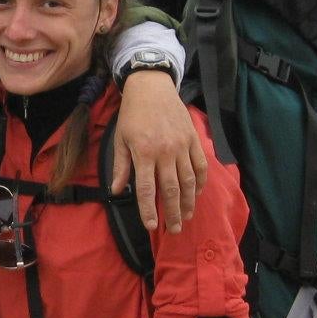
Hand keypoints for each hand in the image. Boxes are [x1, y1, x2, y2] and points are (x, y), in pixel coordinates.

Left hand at [112, 70, 208, 232]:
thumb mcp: (120, 139)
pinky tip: (198, 193)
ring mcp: (182, 146)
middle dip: (173, 213)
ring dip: (189, 202)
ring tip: (187, 216)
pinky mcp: (193, 139)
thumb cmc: (132, 114)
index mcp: (144, 153)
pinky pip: (201, 165)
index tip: (151, 227)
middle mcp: (165, 152)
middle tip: (174, 230)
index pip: (146, 189)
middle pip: (171, 190)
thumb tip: (115, 191)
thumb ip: (121, 166)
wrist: (152, 87)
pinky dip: (201, 182)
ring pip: (189, 181)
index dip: (148, 210)